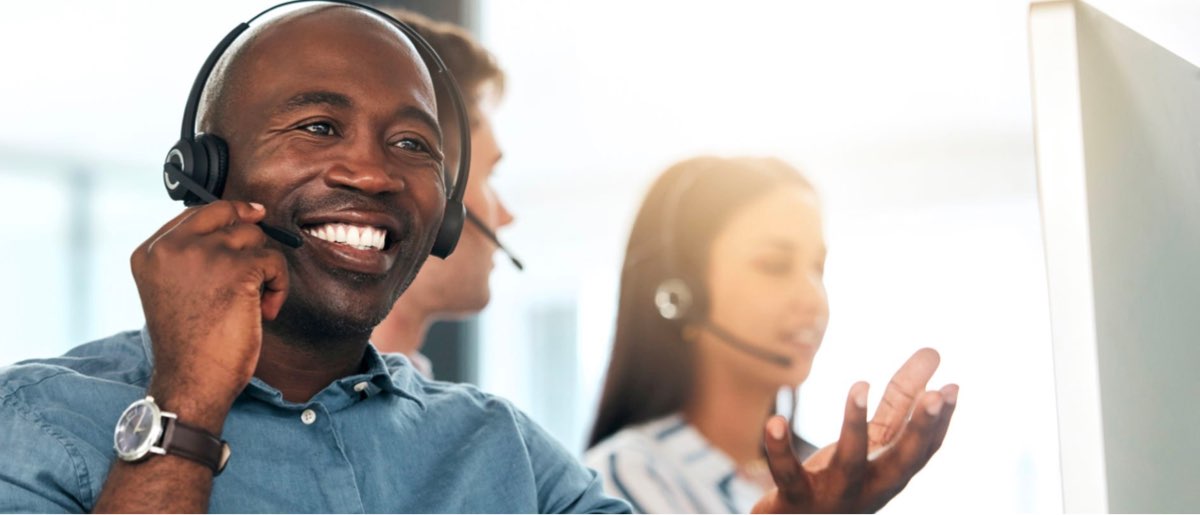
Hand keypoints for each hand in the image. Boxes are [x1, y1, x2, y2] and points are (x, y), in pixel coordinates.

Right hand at [130, 201, 288, 431]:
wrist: (192, 380)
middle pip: (225, 212)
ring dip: (263, 268)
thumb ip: (189, 259)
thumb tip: (235, 230)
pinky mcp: (237, 268)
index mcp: (150, 253)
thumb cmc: (188, 345)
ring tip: (255, 301)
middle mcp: (172, 247)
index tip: (249, 216)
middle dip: (249, 229)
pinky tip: (266, 311)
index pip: (195, 213)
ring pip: (254, 237)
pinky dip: (279, 286)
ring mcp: (205, 254)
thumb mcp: (173, 291)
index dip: (227, 215)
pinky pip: (274, 261)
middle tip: (263, 249)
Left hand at [752, 349, 957, 512]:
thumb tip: (933, 352)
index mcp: (889, 473)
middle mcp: (868, 488)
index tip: (953, 388)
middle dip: (921, 429)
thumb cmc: (841, 479)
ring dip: (855, 424)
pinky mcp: (794, 501)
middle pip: (901, 461)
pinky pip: (787, 474)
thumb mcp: (873, 441)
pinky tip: (775, 420)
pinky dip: (779, 449)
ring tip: (860, 384)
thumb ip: (900, 400)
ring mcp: (833, 496)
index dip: (940, 421)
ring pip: (849, 462)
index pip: (923, 449)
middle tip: (936, 395)